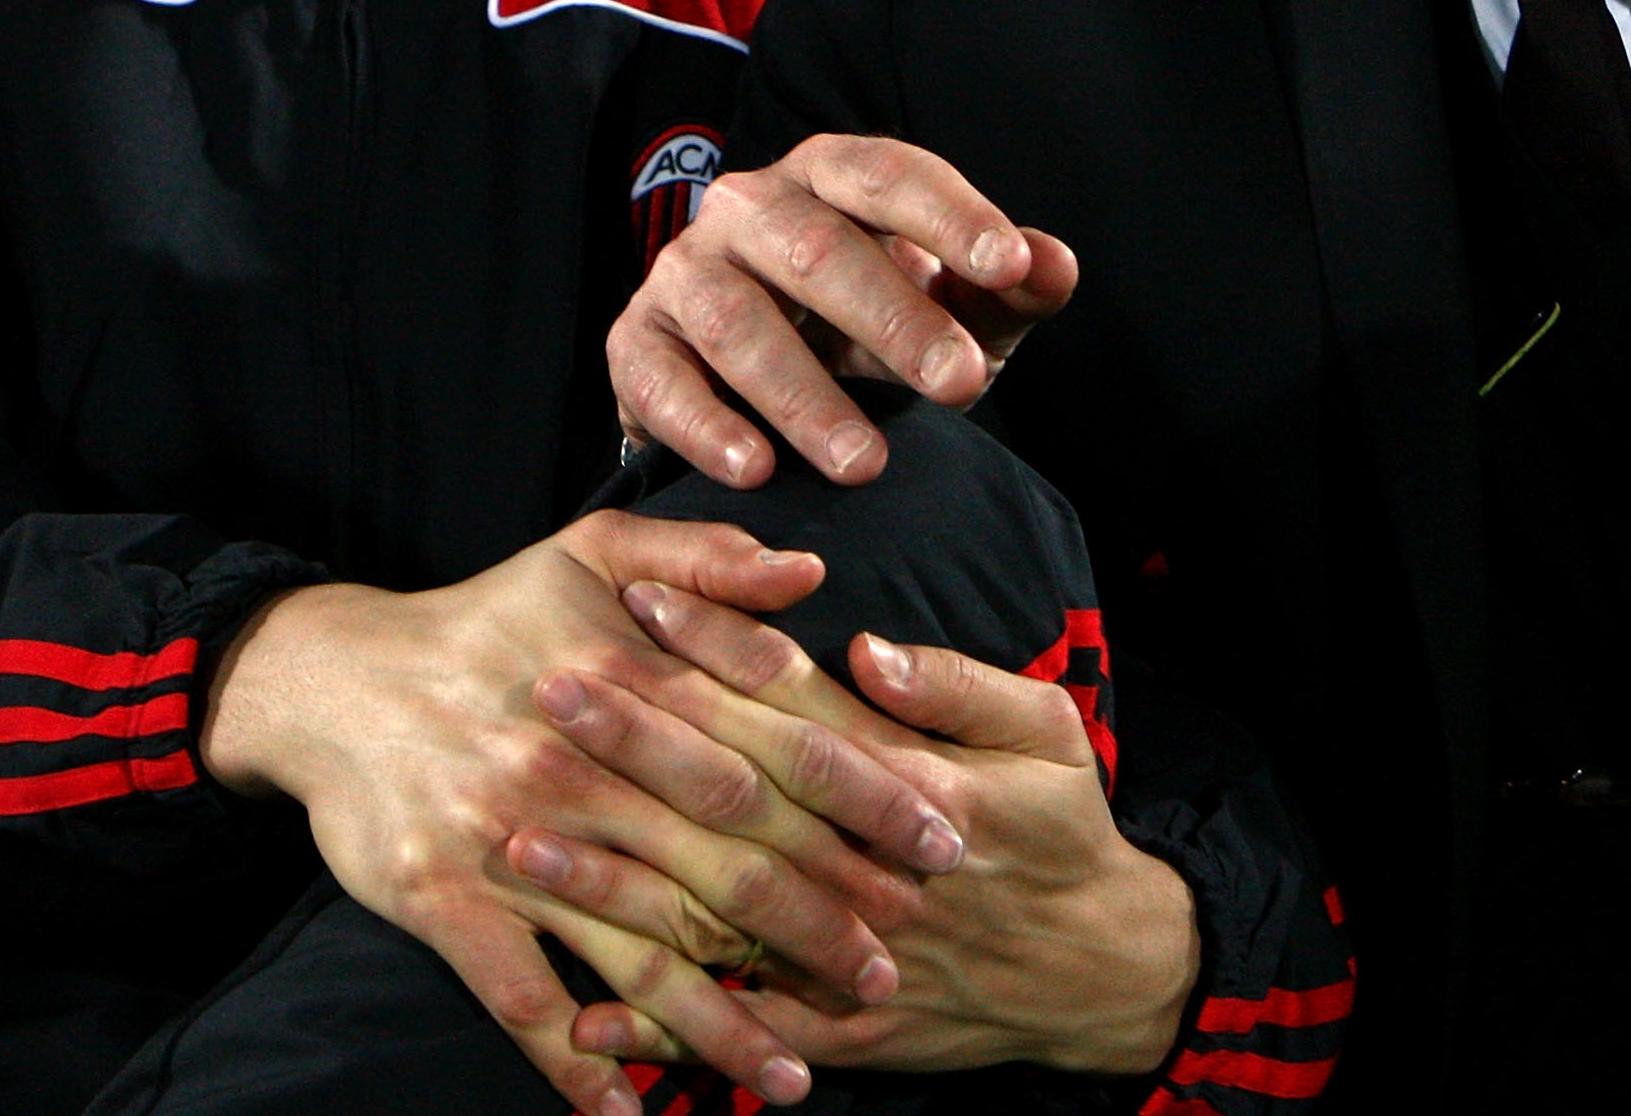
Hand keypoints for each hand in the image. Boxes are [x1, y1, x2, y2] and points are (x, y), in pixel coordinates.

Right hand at [195, 514, 966, 1114]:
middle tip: (893, 974)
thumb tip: (813, 573)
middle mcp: (582, 767)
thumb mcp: (592, 551)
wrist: (330, 680)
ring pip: (641, 950)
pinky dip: (579, 1064)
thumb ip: (707, 558)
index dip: (863, 798)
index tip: (940, 841)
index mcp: (631, 683)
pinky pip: (524, 1000)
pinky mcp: (446, 902)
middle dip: (818, 925)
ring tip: (794, 1077)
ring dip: (722, 1023)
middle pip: (726, 861)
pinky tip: (632, 1112)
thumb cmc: (482, 617)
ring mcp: (513, 842)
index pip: (773, 747)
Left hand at [519, 579, 1198, 1077]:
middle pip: (733, 793)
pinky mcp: (843, 1026)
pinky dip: (659, 1028)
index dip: (716, 648)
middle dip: (637, 739)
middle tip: (547, 689)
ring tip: (526, 834)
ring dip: (618, 876)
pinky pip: (736, 1027)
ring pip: (716, 909)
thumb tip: (868, 647)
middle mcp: (868, 865)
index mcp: (913, 784)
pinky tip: (581, 1013)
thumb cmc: (1068, 838)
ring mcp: (849, 951)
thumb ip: (957, 686)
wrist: (1105, 974)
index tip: (640, 601)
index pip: (794, 703)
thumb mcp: (1047, 736)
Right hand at [608, 134, 1079, 488]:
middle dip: (894, 319)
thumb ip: (1005, 291)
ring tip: (866, 463)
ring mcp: (684, 271)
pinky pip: (659, 378)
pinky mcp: (637, 342)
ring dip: (803, 394)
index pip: (888, 175)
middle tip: (962, 384)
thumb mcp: (950, 309)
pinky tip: (755, 469)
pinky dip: (704, 424)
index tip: (1010, 266)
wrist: (754, 386)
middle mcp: (748, 207)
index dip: (950, 216)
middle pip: (817, 249)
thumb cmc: (870, 331)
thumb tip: (1055, 264)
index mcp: (829, 176)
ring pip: (737, 319)